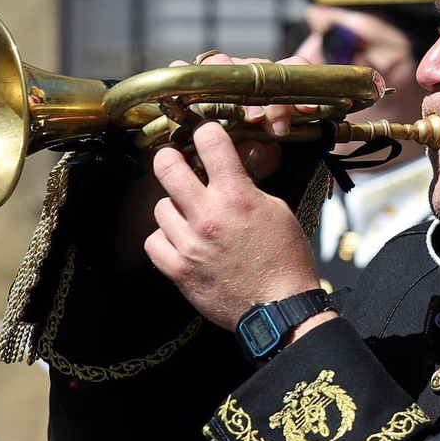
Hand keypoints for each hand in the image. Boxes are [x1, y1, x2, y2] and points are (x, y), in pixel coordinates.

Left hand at [110, 55, 298, 269]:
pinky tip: (182, 242)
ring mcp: (190, 244)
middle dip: (169, 158)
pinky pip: (154, 241)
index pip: (210, 143)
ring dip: (174, 208)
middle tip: (175, 162)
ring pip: (160, 207)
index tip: (203, 134)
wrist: (280, 308)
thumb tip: (227, 174)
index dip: (205, 131)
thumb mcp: (278, 212)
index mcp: (238, 197)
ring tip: (190, 217)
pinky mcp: (178, 270)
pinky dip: (166, 239)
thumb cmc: (285, 260)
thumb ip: (248, 189)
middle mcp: (209, 216)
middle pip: (166, 167)